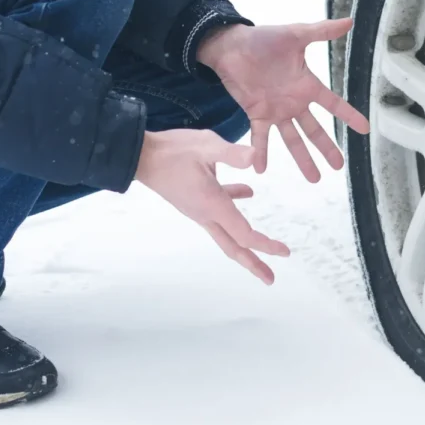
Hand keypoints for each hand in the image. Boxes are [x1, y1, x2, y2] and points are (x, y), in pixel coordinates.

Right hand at [135, 129, 289, 284]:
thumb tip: (255, 158)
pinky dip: (234, 207)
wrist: (140, 156)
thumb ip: (232, 154)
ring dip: (245, 242)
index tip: (284, 252)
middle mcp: (206, 214)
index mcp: (213, 205)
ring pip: (227, 232)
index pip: (244, 234)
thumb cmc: (172, 151)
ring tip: (263, 247)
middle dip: (253, 263)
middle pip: (233, 246)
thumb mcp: (206, 146)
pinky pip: (219, 210)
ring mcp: (199, 210)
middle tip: (270, 279)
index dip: (265, 245)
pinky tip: (248, 192)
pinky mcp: (195, 201)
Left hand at [196, 18, 369, 182]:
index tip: (365, 129)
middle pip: (315, 130)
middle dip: (327, 148)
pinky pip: (260, 137)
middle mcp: (295, 102)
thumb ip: (321, 31)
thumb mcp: (295, 34)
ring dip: (302, 159)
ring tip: (314, 179)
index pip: (334, 104)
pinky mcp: (256, 114)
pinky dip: (259, 152)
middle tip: (339, 166)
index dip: (350, 116)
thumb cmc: (263, 39)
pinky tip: (260, 169)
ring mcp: (276, 111)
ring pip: (293, 140)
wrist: (232, 46)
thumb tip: (350, 22)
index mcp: (307, 85)